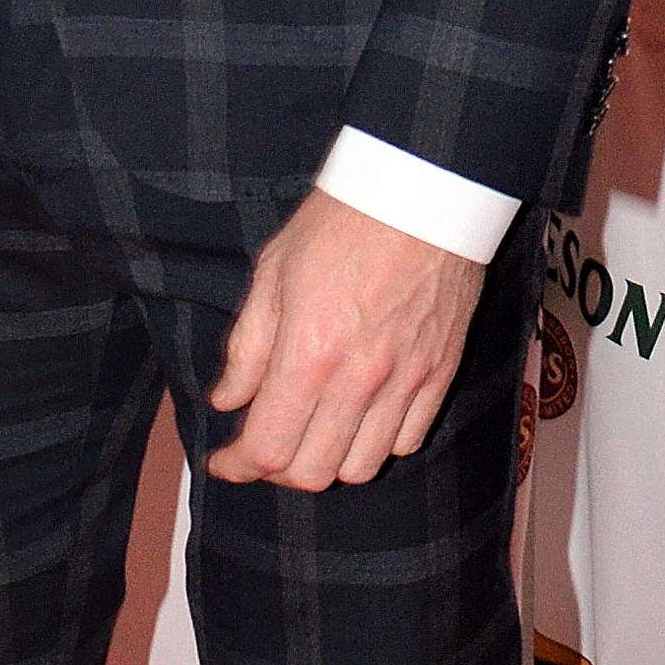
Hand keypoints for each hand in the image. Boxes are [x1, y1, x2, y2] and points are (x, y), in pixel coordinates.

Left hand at [207, 190, 482, 491]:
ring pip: (362, 467)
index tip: (225, 461)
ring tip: (312, 434)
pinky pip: (407, 440)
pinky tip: (359, 418)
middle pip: (313, 472)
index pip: (268, 447)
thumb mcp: (273, 272)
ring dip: (328, 462)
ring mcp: (406, 381)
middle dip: (278, 469)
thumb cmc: (342, 222)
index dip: (239, 465)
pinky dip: (377, 444)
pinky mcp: (440, 373)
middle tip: (264, 444)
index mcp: (310, 353)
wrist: (423, 192)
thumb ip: (248, 346)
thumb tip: (228, 399)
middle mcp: (359, 379)